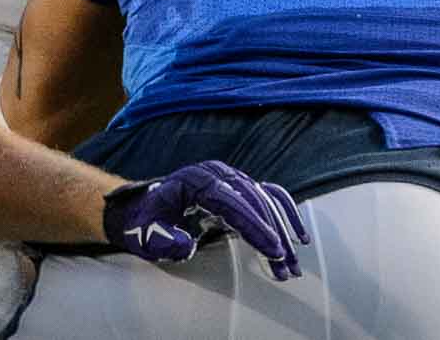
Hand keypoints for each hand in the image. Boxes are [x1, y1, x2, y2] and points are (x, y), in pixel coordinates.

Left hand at [102, 160, 308, 280]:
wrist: (142, 209)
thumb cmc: (145, 222)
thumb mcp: (147, 234)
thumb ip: (165, 241)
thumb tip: (189, 245)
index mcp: (196, 181)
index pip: (232, 202)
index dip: (254, 226)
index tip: (273, 249)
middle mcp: (217, 173)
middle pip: (253, 200)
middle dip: (273, 234)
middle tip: (287, 267)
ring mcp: (229, 177)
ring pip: (264, 199)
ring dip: (282, 231)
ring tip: (292, 264)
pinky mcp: (236, 186)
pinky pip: (267, 194)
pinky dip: (284, 212)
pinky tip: (297, 234)